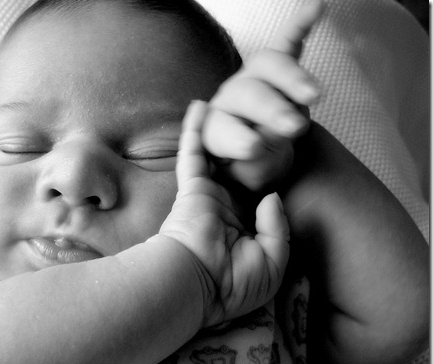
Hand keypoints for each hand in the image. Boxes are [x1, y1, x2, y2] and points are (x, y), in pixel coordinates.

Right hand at [159, 101, 289, 326]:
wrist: (197, 286)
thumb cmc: (234, 283)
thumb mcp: (273, 262)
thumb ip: (279, 228)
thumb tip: (273, 196)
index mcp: (246, 227)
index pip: (260, 193)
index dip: (272, 172)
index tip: (287, 147)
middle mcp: (227, 207)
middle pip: (241, 167)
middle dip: (251, 141)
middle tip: (265, 114)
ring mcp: (208, 195)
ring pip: (218, 155)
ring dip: (224, 128)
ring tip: (235, 99)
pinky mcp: (192, 188)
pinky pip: (193, 154)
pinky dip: (194, 130)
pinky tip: (199, 106)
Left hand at [203, 0, 324, 191]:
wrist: (256, 156)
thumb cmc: (250, 169)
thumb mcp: (249, 178)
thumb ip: (255, 164)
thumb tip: (266, 140)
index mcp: (213, 129)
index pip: (221, 129)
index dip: (236, 137)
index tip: (253, 146)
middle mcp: (229, 99)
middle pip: (247, 94)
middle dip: (270, 109)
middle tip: (293, 127)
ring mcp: (252, 79)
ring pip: (268, 67)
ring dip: (292, 78)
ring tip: (314, 96)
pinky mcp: (275, 67)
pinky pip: (287, 41)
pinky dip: (300, 25)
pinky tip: (316, 8)